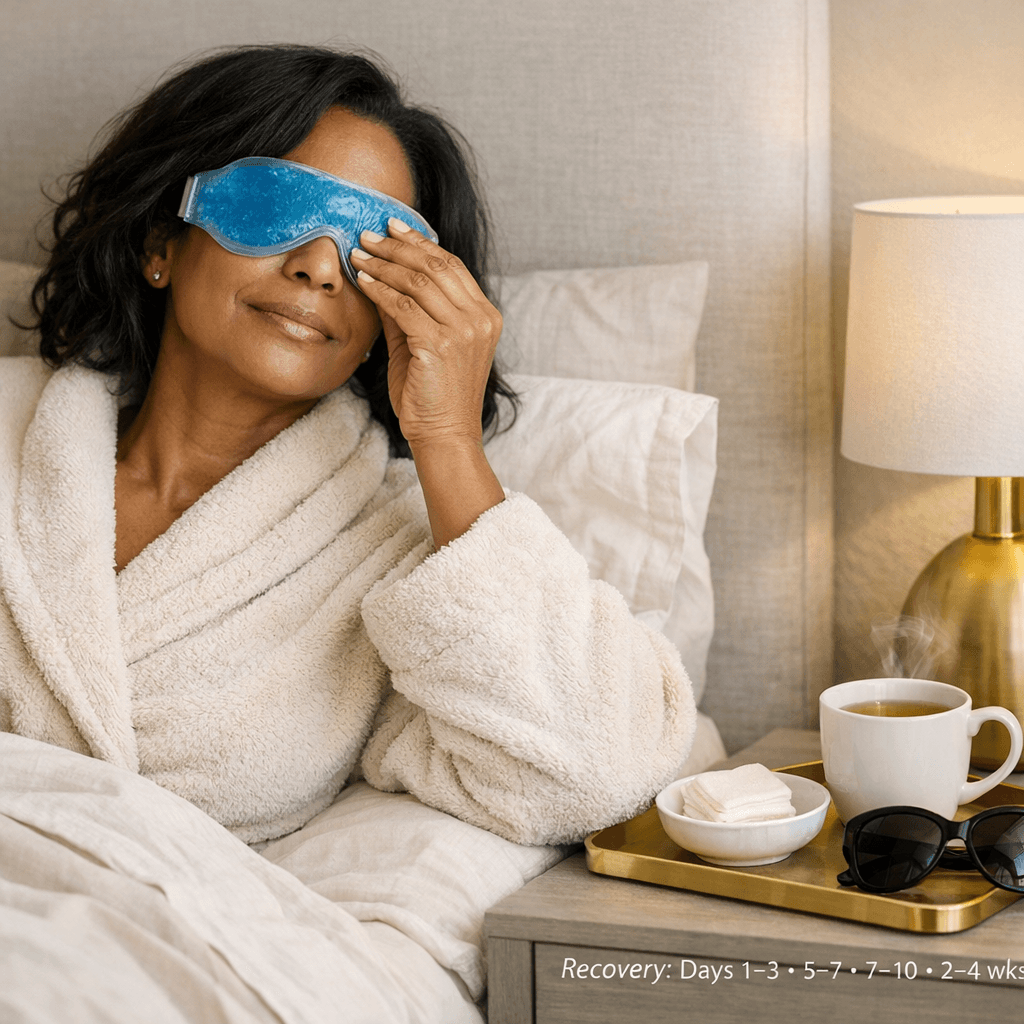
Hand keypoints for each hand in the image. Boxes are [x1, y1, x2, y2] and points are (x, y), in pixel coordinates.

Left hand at [350, 218, 501, 451]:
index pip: (452, 265)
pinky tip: (362, 281)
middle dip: (398, 247)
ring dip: (384, 264)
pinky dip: (380, 290)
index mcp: (485, 315)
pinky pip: (403, 306)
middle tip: (369, 235)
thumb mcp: (423, 344)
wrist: (444, 435)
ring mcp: (464, 331)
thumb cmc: (432, 395)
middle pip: (436, 266)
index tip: (393, 227)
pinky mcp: (440, 345)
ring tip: (359, 254)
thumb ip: (408, 311)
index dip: (420, 243)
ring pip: (419, 282)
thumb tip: (381, 275)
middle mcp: (480, 318)